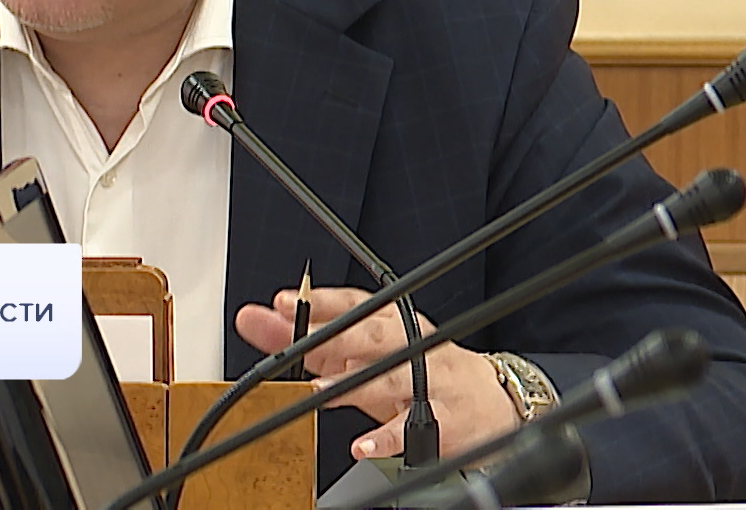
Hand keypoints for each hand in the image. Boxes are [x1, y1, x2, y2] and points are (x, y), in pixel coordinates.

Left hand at [235, 286, 518, 460]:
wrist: (489, 402)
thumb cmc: (418, 370)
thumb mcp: (362, 352)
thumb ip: (308, 339)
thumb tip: (256, 321)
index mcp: (390, 322)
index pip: (354, 303)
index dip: (319, 301)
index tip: (284, 301)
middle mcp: (411, 343)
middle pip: (372, 335)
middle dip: (334, 334)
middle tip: (297, 339)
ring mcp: (429, 380)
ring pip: (390, 378)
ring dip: (353, 385)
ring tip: (318, 390)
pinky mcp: (443, 420)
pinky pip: (412, 429)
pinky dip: (386, 438)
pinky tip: (361, 445)